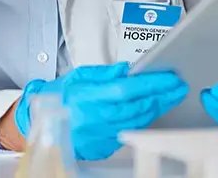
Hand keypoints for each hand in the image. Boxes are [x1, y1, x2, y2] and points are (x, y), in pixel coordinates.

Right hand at [15, 62, 187, 160]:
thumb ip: (102, 73)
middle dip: (162, 96)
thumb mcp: (76, 77)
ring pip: (136, 122)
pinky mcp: (102, 147)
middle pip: (137, 108)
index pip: (126, 89)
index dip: (152, 84)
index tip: (170, 78)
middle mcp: (94, 118)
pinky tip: (151, 111)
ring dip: (156, 109)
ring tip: (170, 97)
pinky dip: (142, 121)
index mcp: (86, 97)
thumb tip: (126, 70)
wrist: (38, 123)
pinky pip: (129, 133)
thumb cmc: (57, 97)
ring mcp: (99, 135)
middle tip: (178, 87)